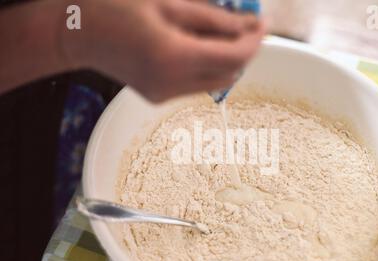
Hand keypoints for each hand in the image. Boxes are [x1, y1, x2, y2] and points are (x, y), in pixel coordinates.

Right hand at [62, 0, 264, 101]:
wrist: (80, 34)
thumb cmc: (117, 8)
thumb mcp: (168, 4)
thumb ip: (213, 19)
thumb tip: (247, 26)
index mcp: (173, 55)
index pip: (233, 57)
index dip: (254, 41)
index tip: (262, 23)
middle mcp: (171, 82)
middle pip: (230, 73)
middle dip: (243, 50)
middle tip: (244, 25)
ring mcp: (164, 94)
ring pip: (216, 82)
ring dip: (227, 60)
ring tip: (220, 34)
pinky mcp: (159, 98)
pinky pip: (197, 85)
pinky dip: (208, 68)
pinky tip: (199, 47)